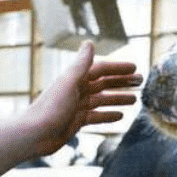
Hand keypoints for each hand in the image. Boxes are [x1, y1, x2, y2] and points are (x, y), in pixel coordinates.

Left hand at [25, 41, 140, 157]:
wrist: (34, 135)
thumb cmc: (51, 108)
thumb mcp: (68, 83)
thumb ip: (81, 64)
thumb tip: (89, 42)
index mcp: (75, 79)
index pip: (100, 69)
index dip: (117, 68)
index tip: (135, 68)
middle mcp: (76, 91)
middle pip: (103, 84)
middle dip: (121, 82)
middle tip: (141, 82)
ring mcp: (76, 107)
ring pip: (102, 100)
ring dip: (118, 98)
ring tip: (135, 99)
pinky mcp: (75, 122)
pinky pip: (96, 117)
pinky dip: (108, 115)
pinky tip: (121, 116)